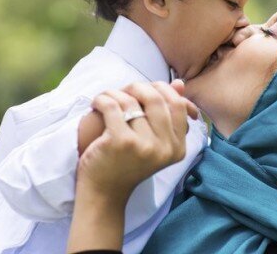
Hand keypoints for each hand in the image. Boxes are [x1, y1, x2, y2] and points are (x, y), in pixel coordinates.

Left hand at [76, 80, 196, 200]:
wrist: (104, 192)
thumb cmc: (128, 163)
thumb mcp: (153, 141)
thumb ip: (168, 113)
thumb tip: (179, 83)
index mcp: (177, 148)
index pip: (177, 105)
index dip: (161, 90)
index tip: (143, 92)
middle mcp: (165, 148)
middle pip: (155, 98)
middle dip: (137, 87)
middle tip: (123, 92)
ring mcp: (144, 145)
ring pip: (131, 100)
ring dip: (115, 93)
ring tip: (106, 98)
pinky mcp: (121, 141)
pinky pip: (112, 105)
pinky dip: (102, 99)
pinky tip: (97, 103)